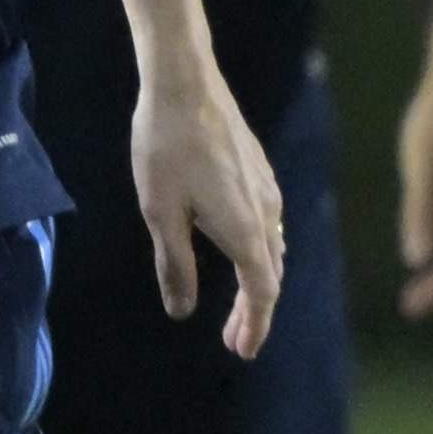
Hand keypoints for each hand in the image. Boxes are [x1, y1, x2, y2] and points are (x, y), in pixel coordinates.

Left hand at [127, 70, 287, 359]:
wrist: (185, 82)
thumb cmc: (166, 147)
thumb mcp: (161, 213)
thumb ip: (174, 265)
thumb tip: (181, 311)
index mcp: (245, 229)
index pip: (261, 291)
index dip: (254, 325)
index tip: (243, 351)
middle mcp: (266, 212)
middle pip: (270, 274)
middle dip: (254, 312)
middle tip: (235, 340)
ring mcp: (266, 188)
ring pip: (271, 248)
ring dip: (256, 282)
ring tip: (236, 306)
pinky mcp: (258, 170)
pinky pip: (268, 224)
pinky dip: (257, 252)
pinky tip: (238, 251)